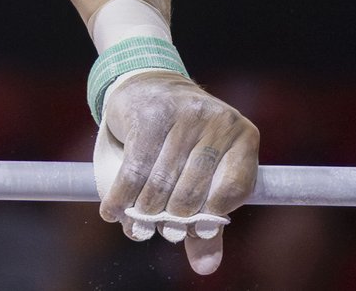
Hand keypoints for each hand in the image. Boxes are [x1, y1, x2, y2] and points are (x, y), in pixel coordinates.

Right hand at [95, 73, 259, 277]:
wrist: (152, 87)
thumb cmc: (185, 142)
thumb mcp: (206, 174)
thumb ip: (208, 220)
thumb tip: (206, 268)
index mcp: (243, 136)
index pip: (234, 188)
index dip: (212, 217)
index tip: (191, 234)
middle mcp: (217, 121)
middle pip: (194, 189)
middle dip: (172, 219)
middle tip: (158, 231)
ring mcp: (184, 114)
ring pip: (161, 181)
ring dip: (144, 212)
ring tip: (135, 227)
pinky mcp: (151, 114)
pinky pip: (135, 167)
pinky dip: (121, 195)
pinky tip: (112, 210)